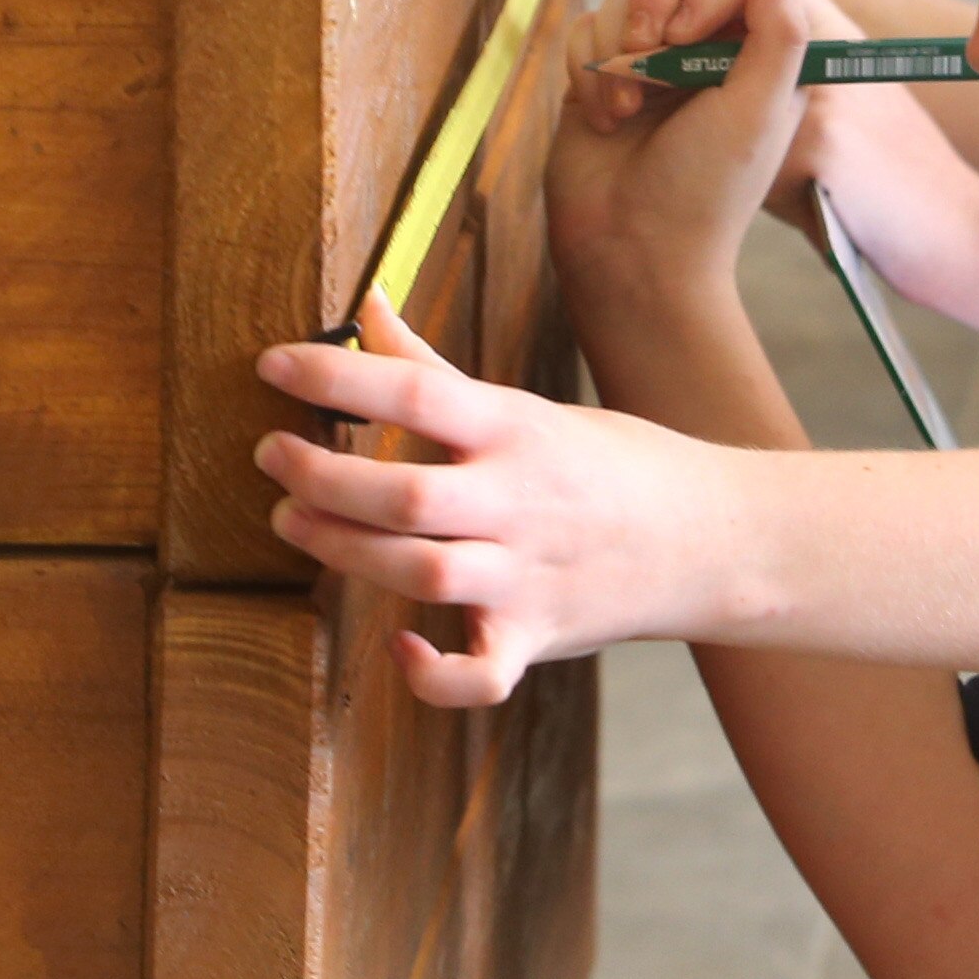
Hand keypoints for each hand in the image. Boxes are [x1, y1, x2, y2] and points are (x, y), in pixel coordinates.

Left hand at [257, 292, 744, 704]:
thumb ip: (433, 365)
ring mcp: (527, 577)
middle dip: (323, 476)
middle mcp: (518, 502)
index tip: (273, 364)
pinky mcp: (538, 638)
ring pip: (422, 574)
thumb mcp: (526, 406)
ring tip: (292, 519)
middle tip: (271, 455)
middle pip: (406, 495)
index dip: (337, 375)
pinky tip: (399, 646)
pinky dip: (433, 674)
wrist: (707, 537)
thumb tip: (367, 303)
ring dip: (344, 551)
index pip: (417, 391)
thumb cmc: (605, 462)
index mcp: (516, 431)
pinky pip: (480, 675)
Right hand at [548, 0, 829, 313]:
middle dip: (655, 3)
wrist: (630, 250)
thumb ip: (779, 30)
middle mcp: (708, 45)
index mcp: (761, 50)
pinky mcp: (599, 72)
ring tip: (627, 108)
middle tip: (650, 59)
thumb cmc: (706, 190)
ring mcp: (651, 56)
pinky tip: (605, 120)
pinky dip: (587, 70)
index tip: (690, 39)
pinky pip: (584, 26)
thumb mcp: (759, 108)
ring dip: (618, 47)